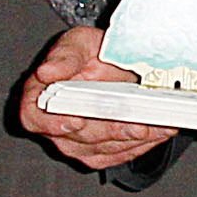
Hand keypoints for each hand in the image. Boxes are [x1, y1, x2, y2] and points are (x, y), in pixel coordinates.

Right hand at [20, 27, 179, 171]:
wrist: (112, 64)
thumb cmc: (88, 55)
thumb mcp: (77, 43)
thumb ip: (65, 56)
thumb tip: (48, 72)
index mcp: (39, 98)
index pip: (36, 118)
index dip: (55, 122)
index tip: (76, 120)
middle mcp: (56, 126)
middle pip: (81, 136)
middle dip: (112, 130)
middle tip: (136, 123)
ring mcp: (78, 144)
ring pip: (106, 149)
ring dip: (135, 138)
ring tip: (159, 123)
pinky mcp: (101, 153)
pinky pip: (122, 154)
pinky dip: (145, 143)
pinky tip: (161, 129)